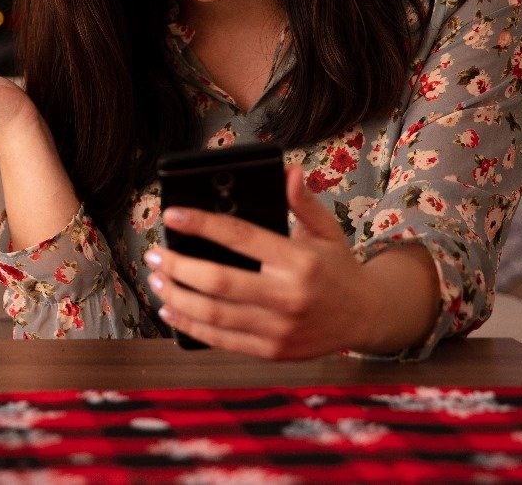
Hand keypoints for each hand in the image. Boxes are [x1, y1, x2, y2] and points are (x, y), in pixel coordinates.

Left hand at [146, 165, 393, 359]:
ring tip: (156, 278)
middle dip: (178, 266)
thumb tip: (288, 171)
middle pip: (219, 281)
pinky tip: (171, 309)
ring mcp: (279, 329)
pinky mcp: (272, 351)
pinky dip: (190, 326)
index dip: (202, 224)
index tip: (172, 215)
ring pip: (214, 315)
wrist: (367, 317)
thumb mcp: (326, 229)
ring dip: (177, 296)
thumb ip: (302, 202)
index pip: (241, 237)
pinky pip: (222, 340)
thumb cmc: (339, 267)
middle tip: (153, 253)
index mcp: (299, 261)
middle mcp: (288, 296)